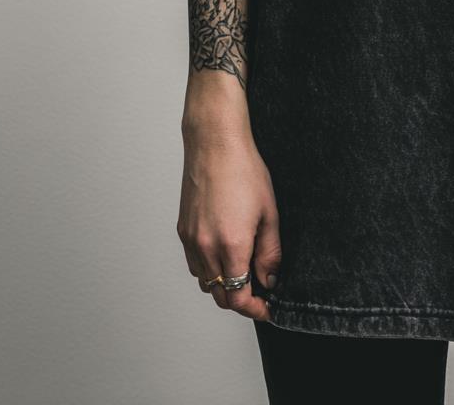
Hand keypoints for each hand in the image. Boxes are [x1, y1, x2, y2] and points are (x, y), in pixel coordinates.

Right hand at [177, 119, 281, 321]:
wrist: (215, 144)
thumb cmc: (244, 171)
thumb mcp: (269, 212)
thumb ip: (270, 252)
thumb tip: (270, 279)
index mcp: (231, 245)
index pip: (238, 297)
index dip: (254, 309)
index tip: (267, 308)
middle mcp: (206, 248)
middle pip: (220, 296)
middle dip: (241, 300)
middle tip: (260, 293)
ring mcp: (191, 240)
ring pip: (205, 282)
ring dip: (224, 285)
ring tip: (244, 271)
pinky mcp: (182, 231)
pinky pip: (194, 264)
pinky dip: (209, 270)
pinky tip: (224, 254)